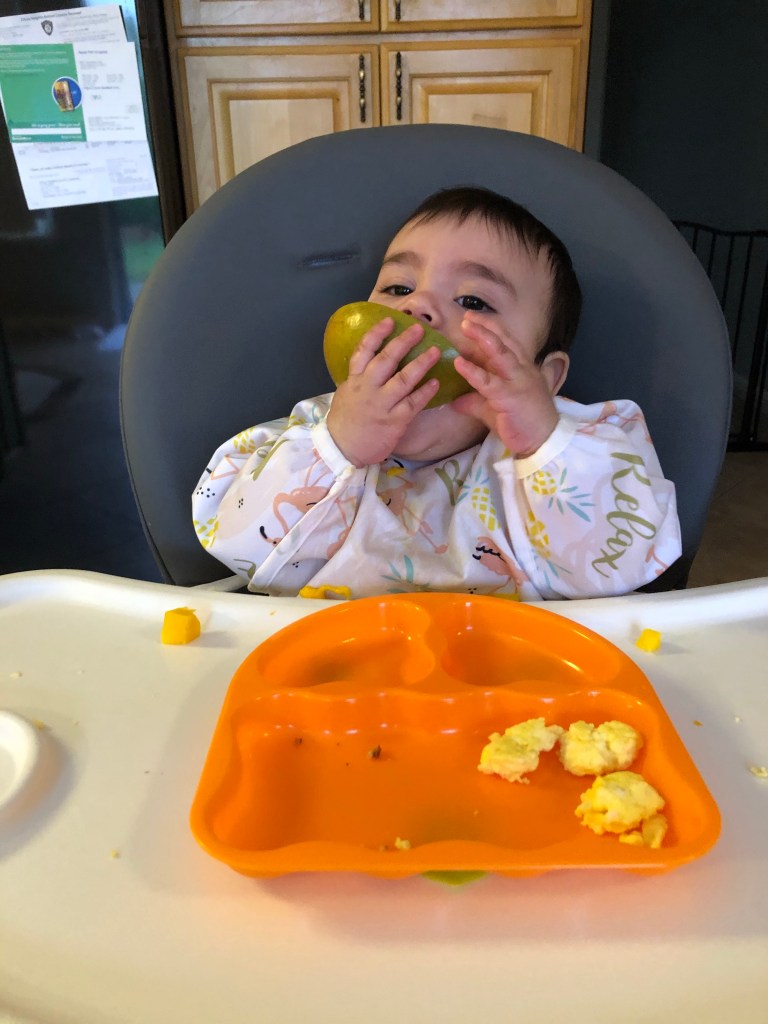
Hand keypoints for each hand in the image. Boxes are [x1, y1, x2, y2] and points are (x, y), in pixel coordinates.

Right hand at [326, 316, 440, 465]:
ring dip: (421, 363)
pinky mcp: (395, 421)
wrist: (342, 450)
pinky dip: (425, 392)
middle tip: (419, 328)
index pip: (364, 351)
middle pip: (386, 359)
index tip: (390, 320)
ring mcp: (382, 404)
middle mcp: (368, 388)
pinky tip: (435, 382)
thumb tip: (374, 362)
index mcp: (355, 380)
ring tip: (436, 351)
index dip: (377, 333)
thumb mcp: (347, 394)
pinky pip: (413, 403)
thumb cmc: (345, 422)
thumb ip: (361, 378)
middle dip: (403, 342)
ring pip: (404, 379)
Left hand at [451, 313, 559, 456]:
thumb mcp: (494, 408)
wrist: (544, 441)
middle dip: (485, 326)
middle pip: (504, 341)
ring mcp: (517, 381)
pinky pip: (489, 382)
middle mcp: (521, 369)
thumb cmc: (522, 423)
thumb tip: (455, 400)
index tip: (473, 319)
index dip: (491, 329)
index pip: (507, 342)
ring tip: (465, 326)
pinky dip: (473, 371)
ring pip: (500, 353)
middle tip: (466, 317)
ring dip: (482, 337)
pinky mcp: (510, 397)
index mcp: (521, 369)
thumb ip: (475, 401)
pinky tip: (459, 363)